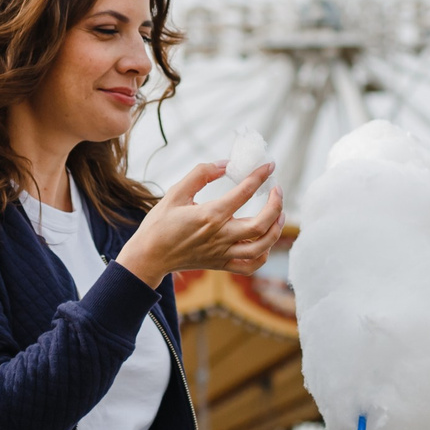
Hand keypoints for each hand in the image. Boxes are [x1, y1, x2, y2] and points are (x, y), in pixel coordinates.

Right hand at [116, 163, 281, 286]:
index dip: (259, 177)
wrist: (149, 256)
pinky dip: (263, 255)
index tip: (268, 166)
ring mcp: (222, 253)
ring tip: (280, 214)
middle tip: (277, 190)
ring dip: (276, 230)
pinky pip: (250, 266)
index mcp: (210, 215)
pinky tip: (264, 241)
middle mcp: (220, 236)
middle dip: (276, 205)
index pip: (244, 193)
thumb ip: (200, 175)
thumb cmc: (160, 223)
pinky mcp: (221, 264)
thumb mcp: (176, 192)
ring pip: (261, 247)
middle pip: (261, 224)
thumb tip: (225, 164)